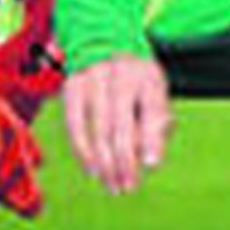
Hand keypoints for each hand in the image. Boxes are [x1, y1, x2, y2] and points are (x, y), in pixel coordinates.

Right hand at [63, 55, 173, 193]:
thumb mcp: (156, 94)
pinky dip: (83, 151)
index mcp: (149, 77)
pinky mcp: (72, 86)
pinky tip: (92, 170)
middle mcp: (121, 75)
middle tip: (128, 186)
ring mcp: (94, 79)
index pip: (152, 110)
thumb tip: (149, 160)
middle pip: (121, 126)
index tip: (152, 165)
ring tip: (112, 185)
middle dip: (125, 162)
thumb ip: (157, 124)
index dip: (152, 138)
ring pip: (97, 130)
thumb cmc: (137, 82)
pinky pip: (75, 125)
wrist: (104, 43)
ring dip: (105, 164)